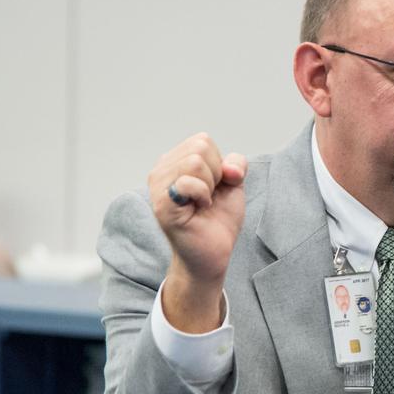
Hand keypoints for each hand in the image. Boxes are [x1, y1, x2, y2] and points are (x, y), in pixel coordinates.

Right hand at [148, 132, 246, 331]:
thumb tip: (230, 168)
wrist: (214, 253)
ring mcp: (158, 187)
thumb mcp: (233, 184)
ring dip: (209, 185)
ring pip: (195, 161)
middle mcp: (161, 171)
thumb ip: (234, 164)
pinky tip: (199, 209)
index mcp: (174, 162)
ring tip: (202, 204)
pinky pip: (187, 182)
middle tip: (208, 197)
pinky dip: (203, 195)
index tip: (214, 188)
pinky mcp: (162, 205)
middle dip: (215, 173)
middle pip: (199, 146)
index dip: (219, 164)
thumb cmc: (218, 220)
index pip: (203, 141)